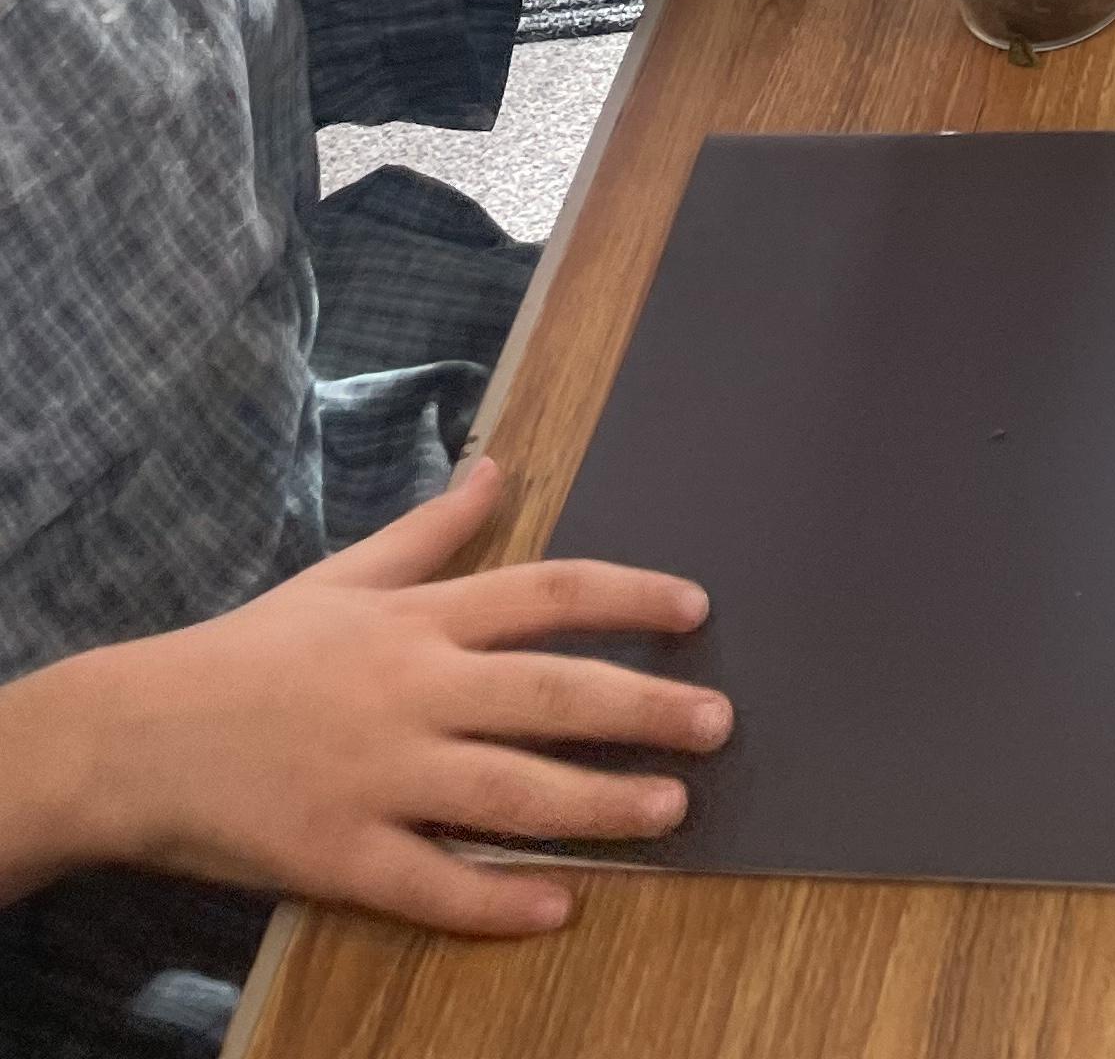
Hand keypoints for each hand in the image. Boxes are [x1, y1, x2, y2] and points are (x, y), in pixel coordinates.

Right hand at [10, 461, 728, 933]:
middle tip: (719, 725)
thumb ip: (431, 531)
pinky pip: (432, 883)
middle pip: (551, 693)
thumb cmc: (249, 653)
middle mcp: (412, 690)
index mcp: (417, 620)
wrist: (136, 737)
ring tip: (669, 810)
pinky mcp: (337, 854)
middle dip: (644, 708)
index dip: (630, 598)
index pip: (549, 594)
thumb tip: (495, 466)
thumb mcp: (343, 576)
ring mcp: (377, 776)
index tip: (696, 612)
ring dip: (597, 802)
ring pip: (509, 790)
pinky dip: (496, 899)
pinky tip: (556, 907)